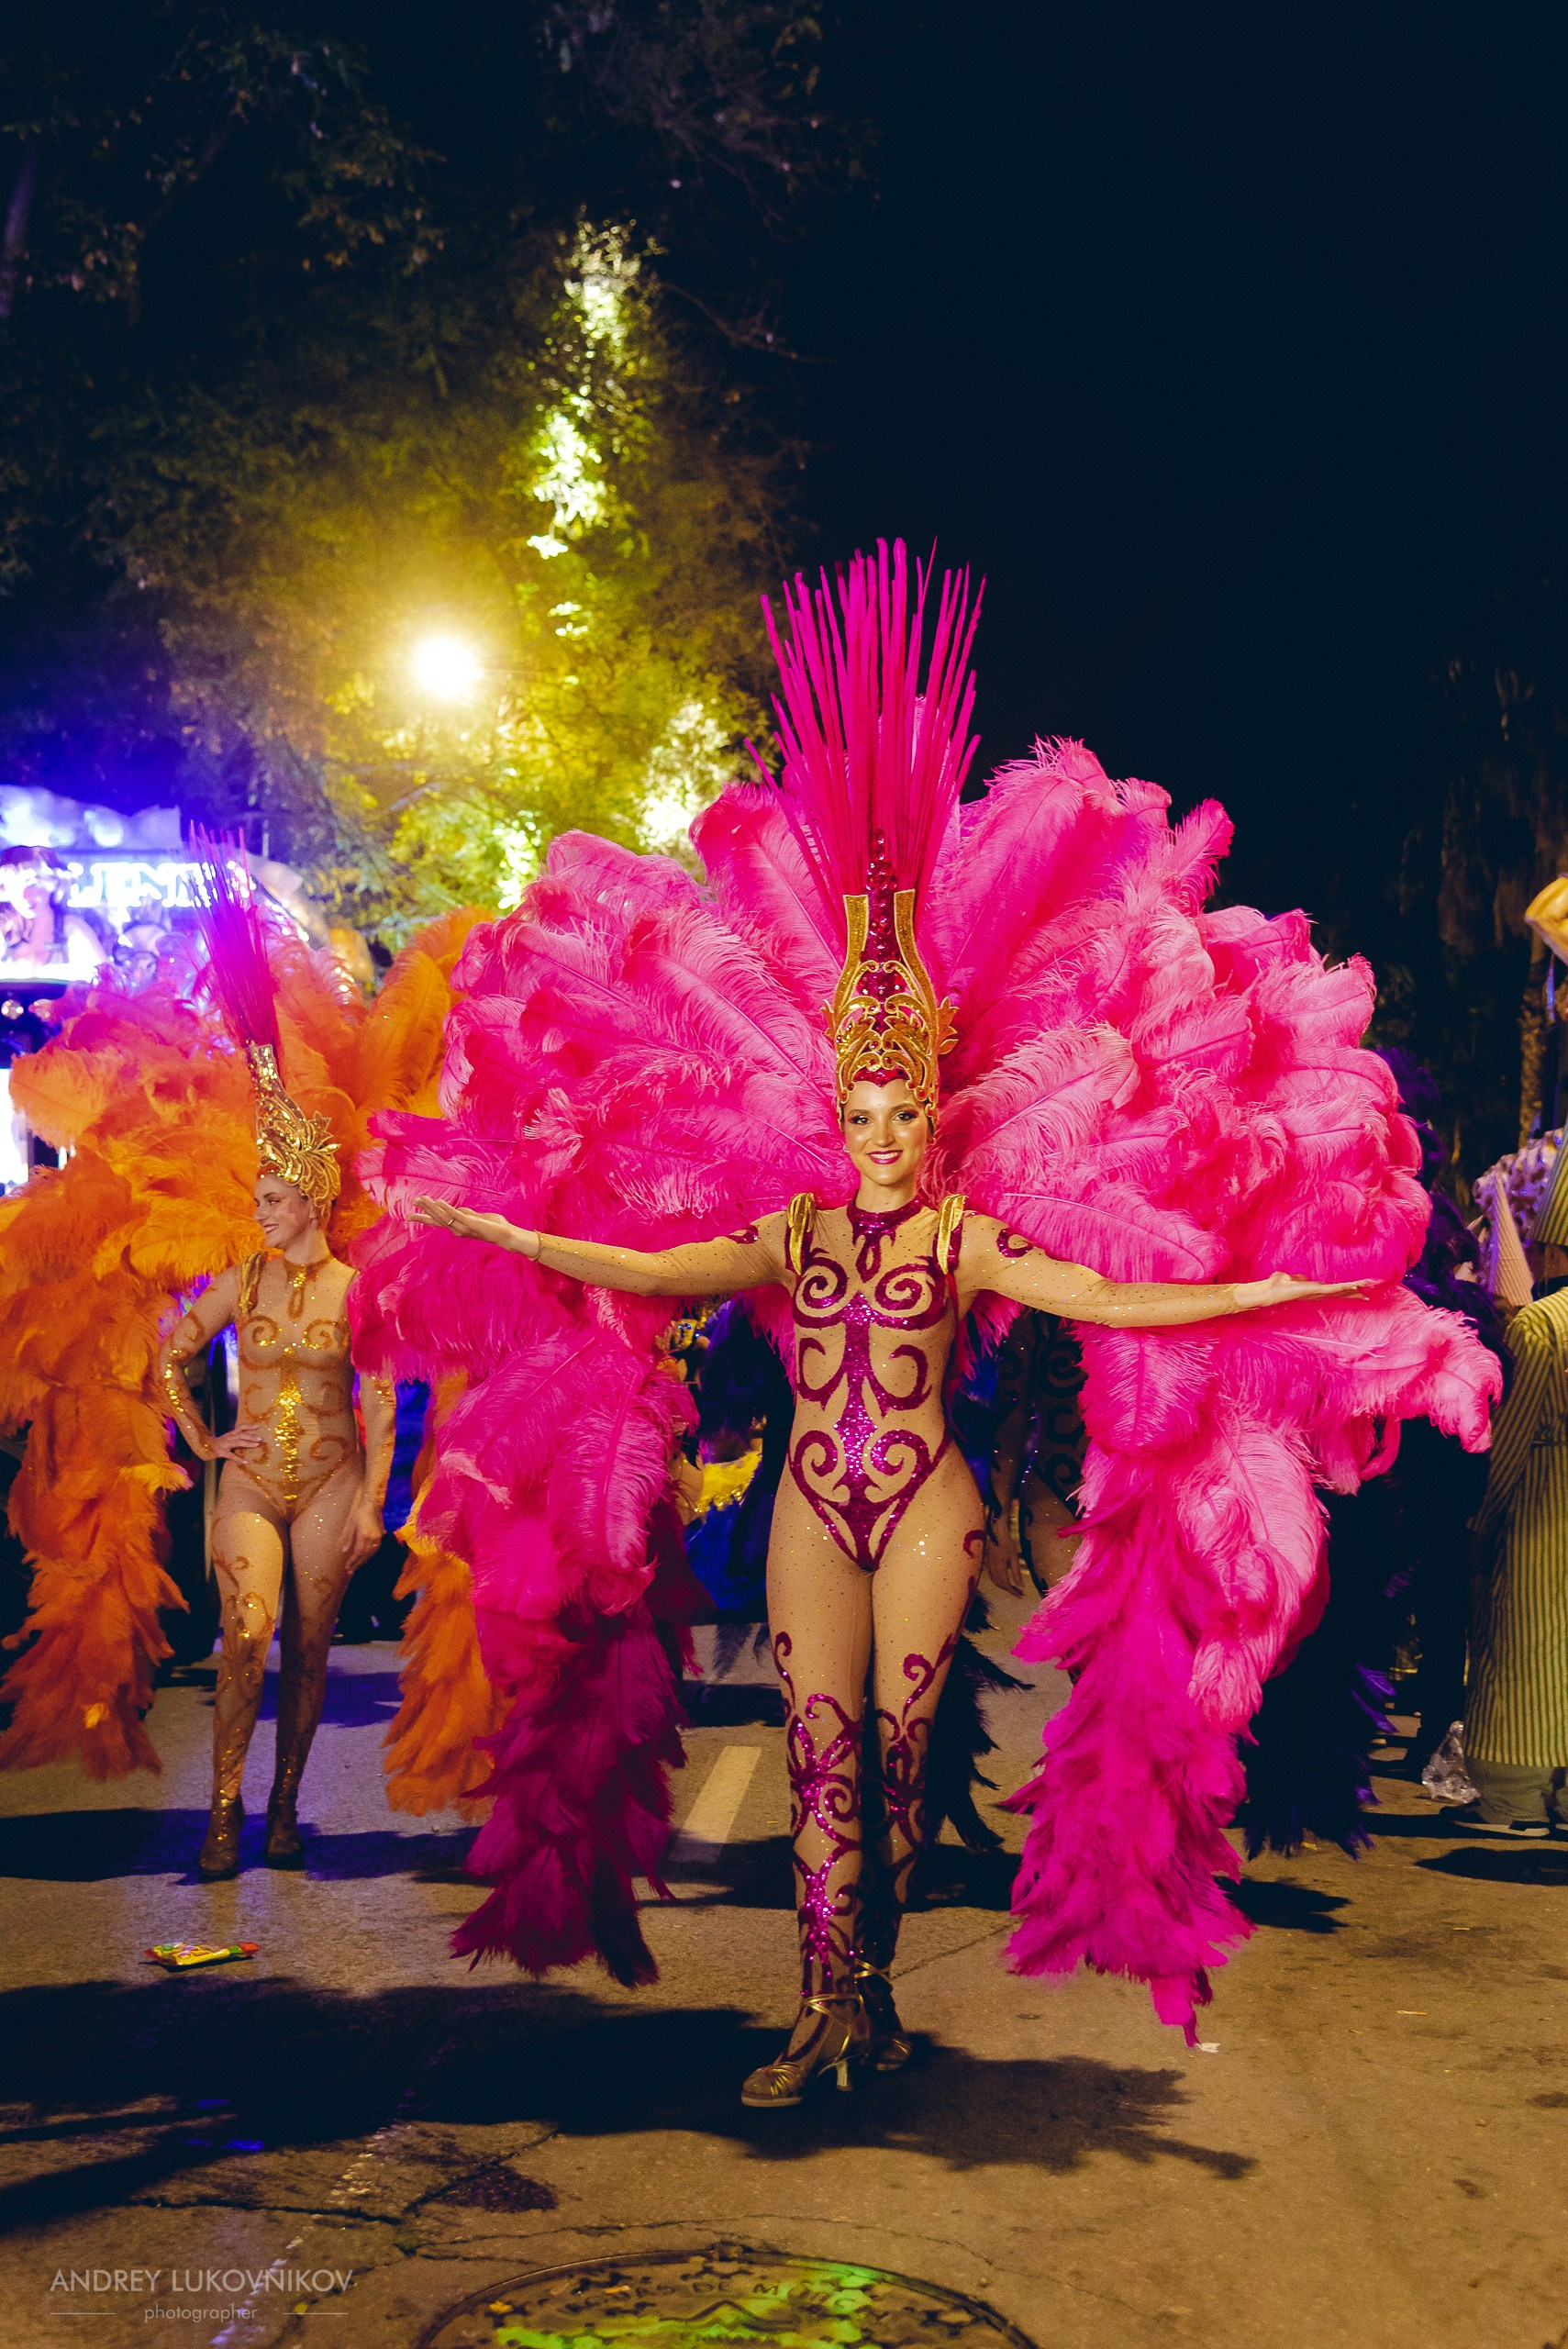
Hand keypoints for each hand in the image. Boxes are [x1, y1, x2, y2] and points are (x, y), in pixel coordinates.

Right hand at [210, 1424, 269, 1465]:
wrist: (204, 1447)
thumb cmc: (219, 1444)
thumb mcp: (228, 1439)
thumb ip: (237, 1438)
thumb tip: (250, 1439)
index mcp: (231, 1434)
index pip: (241, 1427)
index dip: (249, 1426)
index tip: (258, 1425)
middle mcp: (228, 1437)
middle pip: (241, 1434)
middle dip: (251, 1436)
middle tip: (261, 1438)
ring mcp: (225, 1444)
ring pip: (238, 1442)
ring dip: (248, 1443)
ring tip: (256, 1445)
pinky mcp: (221, 1452)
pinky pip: (231, 1456)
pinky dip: (239, 1459)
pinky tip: (246, 1462)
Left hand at [340, 1495, 383, 1574]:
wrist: (372, 1505)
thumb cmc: (359, 1513)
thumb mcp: (351, 1525)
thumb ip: (348, 1538)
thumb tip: (344, 1551)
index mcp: (364, 1535)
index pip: (358, 1553)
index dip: (352, 1561)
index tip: (347, 1567)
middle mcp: (372, 1538)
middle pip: (365, 1555)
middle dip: (357, 1564)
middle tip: (350, 1570)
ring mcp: (378, 1538)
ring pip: (371, 1554)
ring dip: (363, 1561)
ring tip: (356, 1567)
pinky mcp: (380, 1537)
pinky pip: (375, 1550)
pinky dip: (369, 1556)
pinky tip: (364, 1559)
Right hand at [411, 1197, 535, 1254]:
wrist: (504, 1234)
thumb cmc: (491, 1226)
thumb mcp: (475, 1217)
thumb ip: (466, 1213)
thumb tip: (458, 1209)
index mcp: (456, 1227)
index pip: (437, 1221)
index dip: (423, 1217)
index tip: (409, 1216)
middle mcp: (456, 1229)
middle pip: (436, 1218)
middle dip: (425, 1209)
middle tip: (413, 1201)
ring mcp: (462, 1226)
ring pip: (443, 1215)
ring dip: (432, 1206)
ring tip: (422, 1198)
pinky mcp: (470, 1223)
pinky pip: (456, 1214)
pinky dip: (446, 1208)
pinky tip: (439, 1201)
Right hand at [982, 1514, 1025, 1595]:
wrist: (996, 1533)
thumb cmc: (1007, 1544)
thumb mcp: (1014, 1558)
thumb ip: (1016, 1574)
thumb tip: (1021, 1587)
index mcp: (999, 1568)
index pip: (1006, 1585)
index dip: (1013, 1592)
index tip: (1020, 1595)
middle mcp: (992, 1570)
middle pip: (1000, 1585)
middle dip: (1010, 1590)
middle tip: (1020, 1593)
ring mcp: (989, 1567)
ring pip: (996, 1582)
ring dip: (1004, 1587)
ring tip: (1014, 1588)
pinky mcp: (988, 1564)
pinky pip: (993, 1577)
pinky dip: (999, 1582)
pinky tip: (1005, 1581)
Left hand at [1232, 1272, 1373, 1311]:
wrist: (1268, 1291)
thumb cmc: (1275, 1285)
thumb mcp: (1288, 1278)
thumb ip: (1296, 1278)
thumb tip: (1299, 1278)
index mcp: (1313, 1290)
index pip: (1333, 1290)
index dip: (1346, 1289)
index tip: (1359, 1289)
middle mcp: (1317, 1293)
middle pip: (1340, 1292)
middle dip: (1355, 1293)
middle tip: (1371, 1293)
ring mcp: (1317, 1293)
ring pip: (1340, 1290)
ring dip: (1354, 1289)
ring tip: (1368, 1288)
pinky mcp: (1315, 1291)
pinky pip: (1333, 1288)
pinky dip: (1345, 1287)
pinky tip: (1355, 1286)